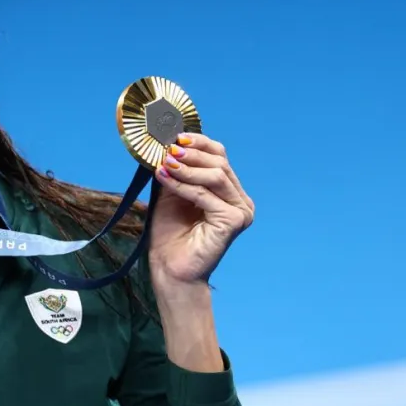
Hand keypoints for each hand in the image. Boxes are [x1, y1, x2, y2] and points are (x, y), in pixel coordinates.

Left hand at [148, 133, 254, 288]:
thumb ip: (175, 170)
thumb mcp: (171, 193)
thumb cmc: (171, 234)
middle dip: (192, 154)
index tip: (175, 137)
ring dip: (187, 168)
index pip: (220, 157)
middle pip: (220, 164)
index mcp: (229, 192)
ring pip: (216, 177)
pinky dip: (183, 185)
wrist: (170, 268)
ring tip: (165, 163)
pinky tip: (165, 178)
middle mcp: (240, 200)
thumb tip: (166, 143)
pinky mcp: (234, 222)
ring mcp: (241, 211)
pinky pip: (207, 196)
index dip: (199, 144)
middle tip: (168, 149)